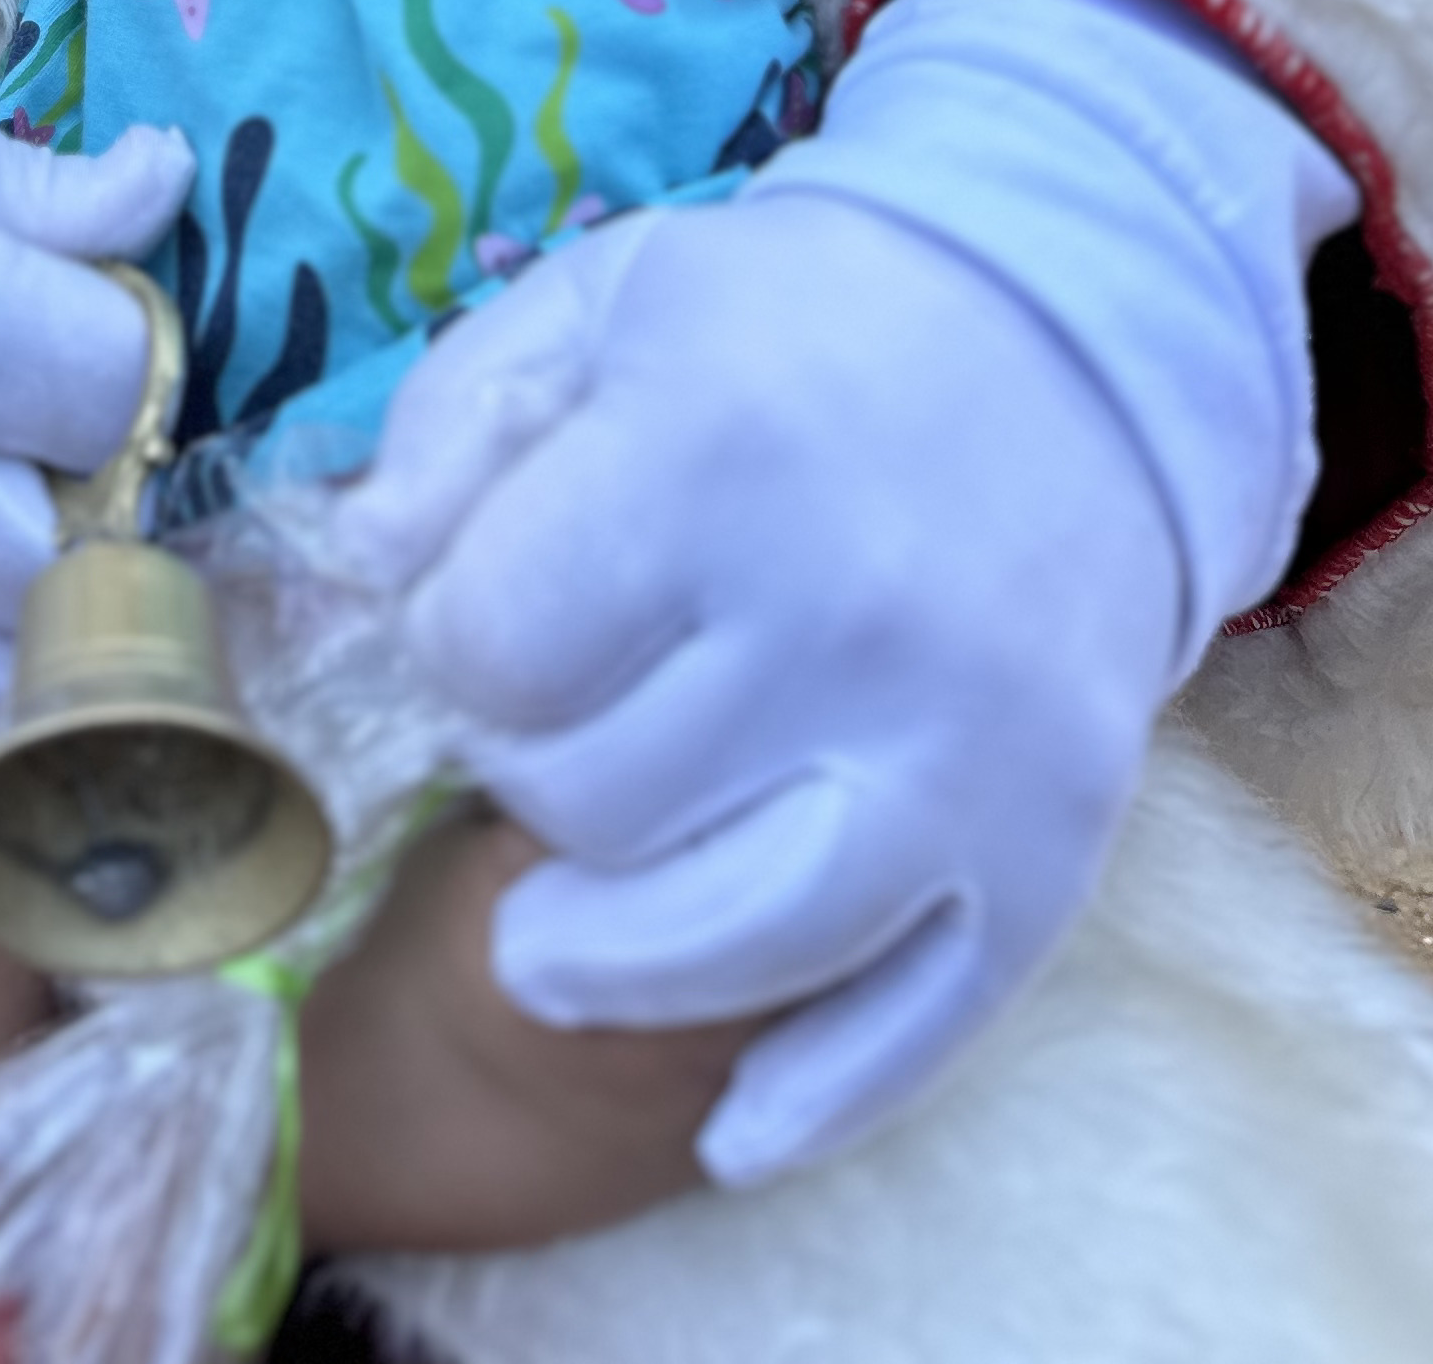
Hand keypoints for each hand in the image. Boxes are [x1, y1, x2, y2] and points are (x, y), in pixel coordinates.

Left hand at [335, 192, 1183, 1180]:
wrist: (1067, 352)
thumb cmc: (790, 330)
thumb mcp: (601, 303)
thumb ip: (456, 423)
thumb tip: (365, 566)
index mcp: (718, 453)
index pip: (491, 646)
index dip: (449, 641)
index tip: (480, 612)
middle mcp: (850, 614)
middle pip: (588, 802)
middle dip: (525, 769)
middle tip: (550, 720)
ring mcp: (963, 753)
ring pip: (725, 950)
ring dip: (606, 959)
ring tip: (545, 943)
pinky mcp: (1050, 854)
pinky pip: (911, 1033)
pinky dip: (803, 1098)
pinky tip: (722, 1128)